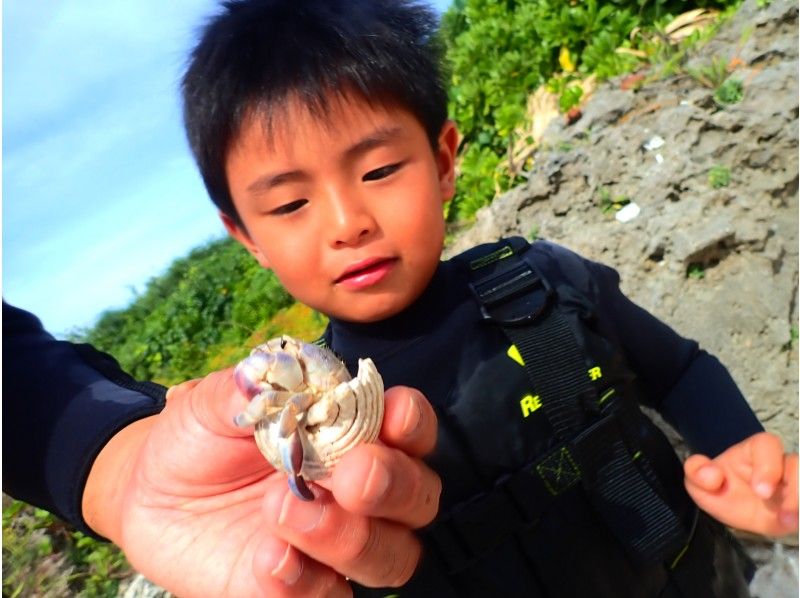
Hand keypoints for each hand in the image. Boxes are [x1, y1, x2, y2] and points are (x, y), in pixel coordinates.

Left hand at [82, 369, 440, 597]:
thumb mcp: (217, 401)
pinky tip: (265, 558)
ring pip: (391, 557)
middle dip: (394, 485)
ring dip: (349, 536)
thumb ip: (255, 389)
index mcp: (353, 432)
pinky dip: (304, 582)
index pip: (410, 428)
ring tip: (282, 510)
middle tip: (352, 475)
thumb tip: (280, 380)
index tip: (393, 416)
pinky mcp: (302, 588)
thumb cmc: (200, 434)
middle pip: (417, 497)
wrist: (150, 491)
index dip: (412, 423)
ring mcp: (336, 545)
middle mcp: (359, 492)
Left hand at [684, 432, 797, 535]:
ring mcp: (792, 485)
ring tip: (788, 522)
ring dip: (798, 503)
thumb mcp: (698, 480)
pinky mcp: (798, 504)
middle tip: (781, 512)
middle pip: (796, 465)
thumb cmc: (718, 488)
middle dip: (794, 488)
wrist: (731, 509)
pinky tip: (792, 524)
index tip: (761, 490)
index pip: (768, 445)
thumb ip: (696, 471)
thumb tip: (712, 475)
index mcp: (754, 452)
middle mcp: (779, 465)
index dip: (768, 466)